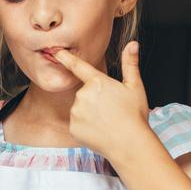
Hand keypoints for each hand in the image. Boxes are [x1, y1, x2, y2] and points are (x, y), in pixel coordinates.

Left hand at [53, 41, 150, 159]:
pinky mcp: (73, 127)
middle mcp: (83, 95)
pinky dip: (86, 127)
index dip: (65, 58)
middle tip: (111, 110)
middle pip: (85, 93)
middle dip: (95, 99)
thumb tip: (133, 44)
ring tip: (107, 122)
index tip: (55, 51)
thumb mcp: (135, 86)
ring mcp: (76, 112)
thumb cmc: (135, 115)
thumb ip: (130, 64)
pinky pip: (77, 124)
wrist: (130, 145)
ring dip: (90, 114)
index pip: (78, 66)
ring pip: (80, 109)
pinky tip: (99, 131)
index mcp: (97, 82)